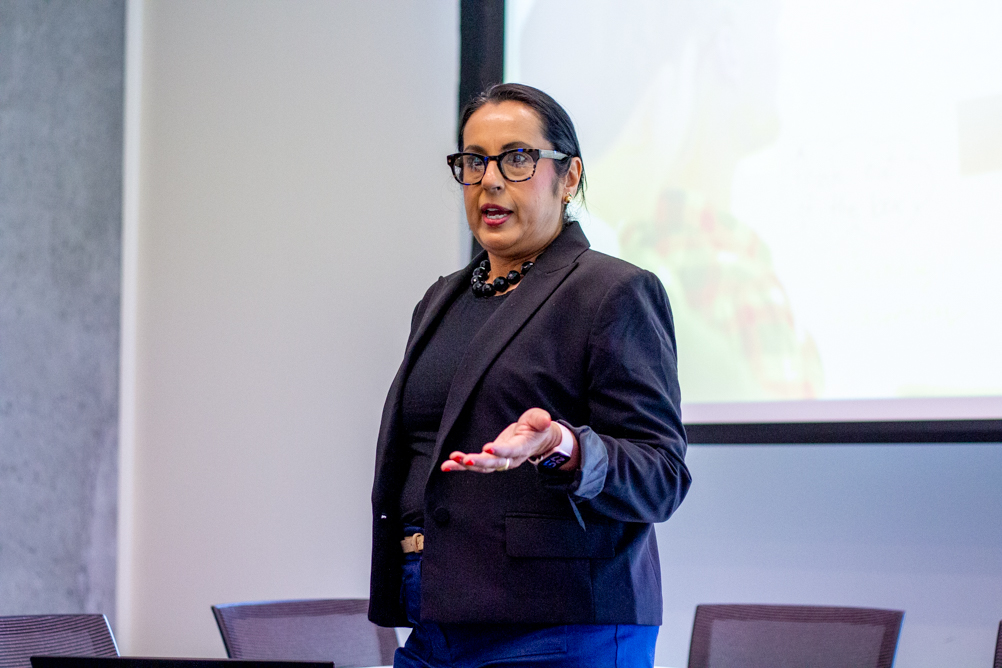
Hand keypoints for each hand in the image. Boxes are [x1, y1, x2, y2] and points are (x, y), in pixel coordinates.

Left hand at [441, 408, 575, 472]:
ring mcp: (500, 462)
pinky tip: (447, 465)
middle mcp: (510, 458)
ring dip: (466, 465)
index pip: (511, 450)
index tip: (488, 448)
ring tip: (450, 461)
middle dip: (480, 462)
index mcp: (522, 447)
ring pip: (482, 467)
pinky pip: (475, 466)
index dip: (500, 450)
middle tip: (466, 460)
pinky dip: (460, 466)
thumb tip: (545, 419)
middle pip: (494, 463)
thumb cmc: (536, 428)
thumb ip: (540, 419)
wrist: (536, 440)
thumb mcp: (539, 420)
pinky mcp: (491, 461)